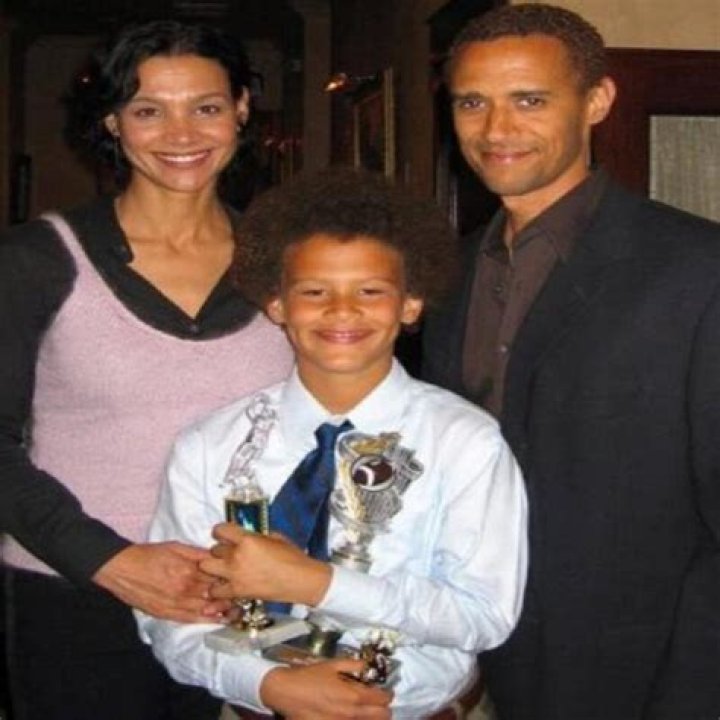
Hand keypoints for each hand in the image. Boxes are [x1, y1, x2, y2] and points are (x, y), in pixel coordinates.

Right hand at [93, 542, 230, 621]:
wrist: (122, 568)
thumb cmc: (149, 554)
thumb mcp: (176, 547)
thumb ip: (198, 554)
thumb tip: (217, 556)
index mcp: (189, 569)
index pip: (218, 576)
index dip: (232, 578)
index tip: (243, 578)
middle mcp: (185, 588)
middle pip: (215, 594)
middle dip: (231, 596)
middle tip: (245, 596)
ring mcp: (176, 603)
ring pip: (206, 609)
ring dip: (223, 610)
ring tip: (237, 610)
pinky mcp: (166, 613)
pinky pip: (191, 619)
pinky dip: (206, 620)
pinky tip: (218, 620)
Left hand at [200, 522, 330, 605]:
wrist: (301, 580)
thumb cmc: (292, 557)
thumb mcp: (275, 537)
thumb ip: (255, 535)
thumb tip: (245, 534)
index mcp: (247, 540)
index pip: (220, 530)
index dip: (221, 531)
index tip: (225, 534)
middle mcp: (237, 556)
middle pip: (213, 549)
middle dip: (220, 550)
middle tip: (228, 552)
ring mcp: (234, 575)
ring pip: (206, 567)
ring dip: (214, 567)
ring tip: (223, 568)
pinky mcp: (237, 591)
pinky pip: (215, 590)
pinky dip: (218, 588)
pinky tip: (226, 585)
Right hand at [260, 659, 392, 718]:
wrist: (286, 692)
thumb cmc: (309, 676)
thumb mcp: (333, 664)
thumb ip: (354, 665)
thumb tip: (367, 667)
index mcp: (354, 696)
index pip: (383, 699)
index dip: (387, 694)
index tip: (385, 691)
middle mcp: (352, 715)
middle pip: (382, 717)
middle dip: (384, 708)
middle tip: (378, 701)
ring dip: (371, 717)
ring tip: (366, 709)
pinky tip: (351, 715)